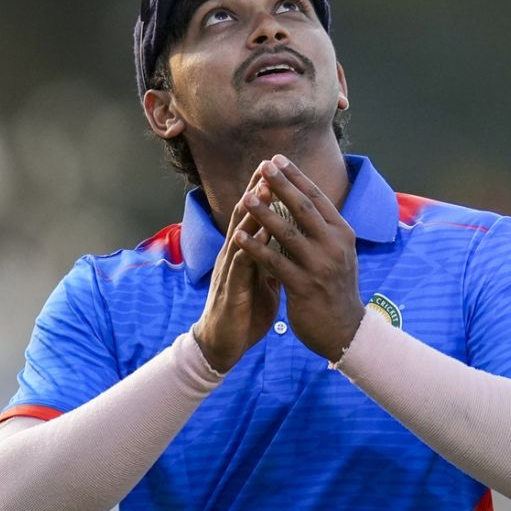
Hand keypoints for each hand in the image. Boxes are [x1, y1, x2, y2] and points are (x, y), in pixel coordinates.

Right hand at [192, 174, 281, 372]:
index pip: (255, 216)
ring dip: (250, 214)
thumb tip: (286, 239)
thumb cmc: (244, 310)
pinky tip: (256, 237)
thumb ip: (270, 256)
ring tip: (263, 191)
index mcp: (245, 252)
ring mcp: (230, 272)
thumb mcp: (262, 278)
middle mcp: (234, 256)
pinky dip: (247, 250)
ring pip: (239, 237)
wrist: (223, 345)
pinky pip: (239, 267)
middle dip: (256, 191)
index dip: (264, 192)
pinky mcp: (231, 292)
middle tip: (267, 166)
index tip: (279, 168)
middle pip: (244, 218)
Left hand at [234, 155, 365, 362]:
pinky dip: (255, 248)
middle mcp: (334, 246)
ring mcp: (320, 266)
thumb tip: (305, 199)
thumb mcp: (338, 253)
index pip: (317, 198)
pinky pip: (275, 263)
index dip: (296, 177)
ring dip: (264, 213)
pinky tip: (238, 237)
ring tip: (246, 196)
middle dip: (282, 185)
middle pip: (304, 209)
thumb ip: (323, 229)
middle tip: (263, 166)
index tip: (278, 159)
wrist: (345, 330)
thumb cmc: (336, 289)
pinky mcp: (304, 287)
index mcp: (342, 234)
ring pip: (288, 233)